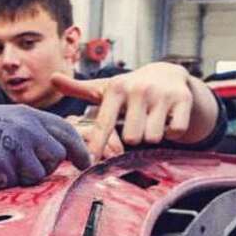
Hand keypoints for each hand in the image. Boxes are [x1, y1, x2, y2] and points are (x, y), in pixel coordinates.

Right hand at [0, 105, 90, 188]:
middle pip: (56, 156)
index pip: (66, 131)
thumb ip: (32, 130)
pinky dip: (1, 182)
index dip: (79, 149)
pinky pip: (12, 183)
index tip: (84, 163)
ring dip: (21, 177)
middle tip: (22, 167)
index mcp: (28, 114)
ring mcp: (13, 144)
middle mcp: (25, 127)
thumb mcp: (6, 119)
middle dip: (44, 167)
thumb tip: (59, 149)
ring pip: (37, 174)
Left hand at [51, 63, 218, 158]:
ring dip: (152, 135)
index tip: (90, 163)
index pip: (104, 123)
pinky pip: (175, 132)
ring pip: (153, 137)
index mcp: (116, 88)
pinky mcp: (183, 99)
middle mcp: (138, 89)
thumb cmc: (129, 88)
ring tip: (150, 120)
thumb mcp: (105, 88)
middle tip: (136, 124)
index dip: (97, 145)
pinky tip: (167, 119)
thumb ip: (79, 89)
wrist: (168, 73)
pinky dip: (172, 132)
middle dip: (133, 136)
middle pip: (132, 137)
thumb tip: (52, 78)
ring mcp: (162, 94)